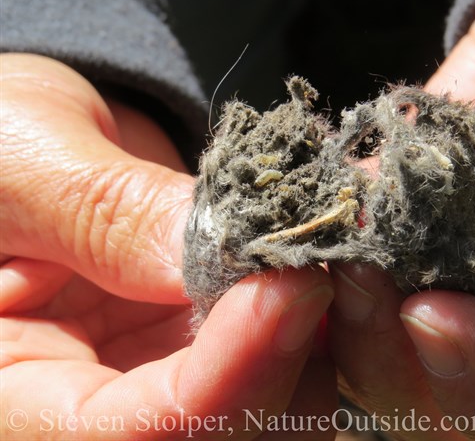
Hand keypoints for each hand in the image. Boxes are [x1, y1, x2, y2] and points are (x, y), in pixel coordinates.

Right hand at [0, 54, 335, 439]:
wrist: (28, 145)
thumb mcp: (23, 168)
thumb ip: (107, 215)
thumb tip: (221, 251)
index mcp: (20, 401)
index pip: (140, 437)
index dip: (230, 377)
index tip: (292, 287)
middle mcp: (109, 408)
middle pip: (231, 439)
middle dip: (302, 364)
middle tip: (348, 266)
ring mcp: (174, 376)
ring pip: (284, 409)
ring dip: (337, 339)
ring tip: (359, 250)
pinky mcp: (221, 340)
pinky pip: (299, 353)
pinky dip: (337, 312)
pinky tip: (354, 253)